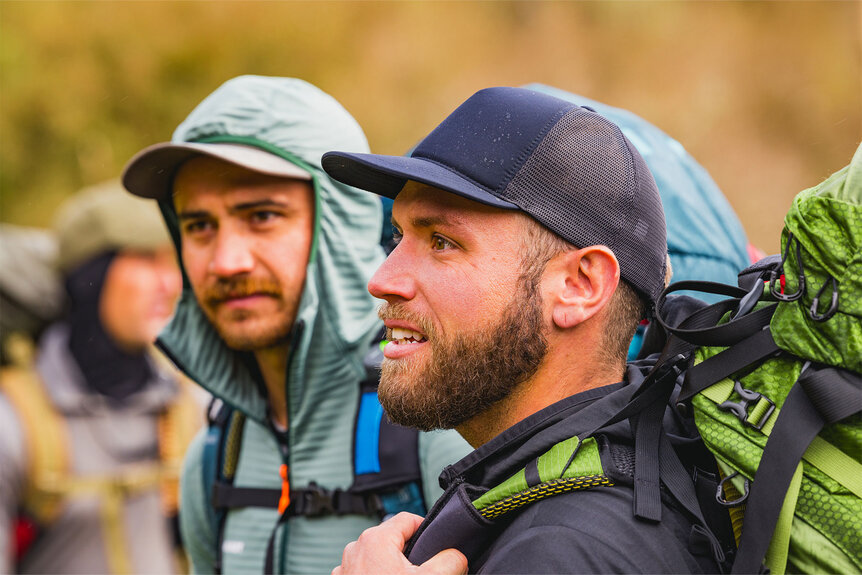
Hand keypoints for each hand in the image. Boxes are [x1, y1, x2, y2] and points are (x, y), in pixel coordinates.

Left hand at [332, 512, 467, 574]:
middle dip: (411, 556)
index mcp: (375, 539)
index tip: (440, 547)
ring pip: (379, 560)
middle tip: (425, 574)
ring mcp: (346, 570)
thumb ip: (450, 561)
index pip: (409, 520)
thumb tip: (457, 557)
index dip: (429, 531)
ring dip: (394, 571)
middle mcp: (356, 550)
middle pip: (393, 541)